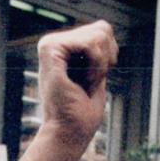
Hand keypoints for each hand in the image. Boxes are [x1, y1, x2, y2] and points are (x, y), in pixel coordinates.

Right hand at [36, 20, 116, 149]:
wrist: (69, 132)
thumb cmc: (82, 112)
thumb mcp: (95, 73)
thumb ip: (96, 50)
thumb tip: (103, 27)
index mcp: (63, 47)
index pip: (103, 30)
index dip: (109, 56)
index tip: (95, 79)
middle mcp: (53, 42)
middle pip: (103, 28)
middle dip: (106, 59)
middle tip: (90, 82)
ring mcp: (49, 44)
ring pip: (100, 34)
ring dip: (101, 66)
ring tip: (84, 83)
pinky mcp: (50, 49)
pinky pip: (90, 44)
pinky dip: (95, 67)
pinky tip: (82, 82)